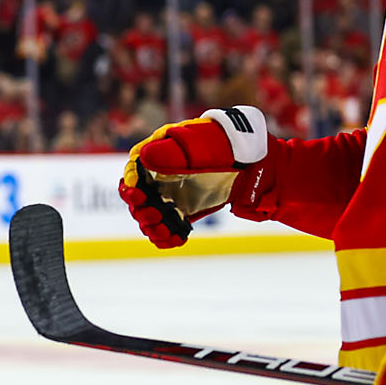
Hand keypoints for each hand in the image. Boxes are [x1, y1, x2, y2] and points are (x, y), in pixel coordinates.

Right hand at [118, 106, 274, 247]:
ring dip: (153, 226)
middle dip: (142, 210)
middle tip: (156, 214)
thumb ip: (172, 152)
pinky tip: (177, 239)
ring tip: (166, 230)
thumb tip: (143, 157)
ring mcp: (171, 196)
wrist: (254, 163)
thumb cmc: (225, 145)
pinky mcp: (184, 211)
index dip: (130, 185)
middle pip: (137, 199)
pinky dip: (168, 237)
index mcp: (156, 156)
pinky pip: (168, 228)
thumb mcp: (198, 145)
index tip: (138, 195)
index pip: (133, 173)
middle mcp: (159, 178)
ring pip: (150, 217)